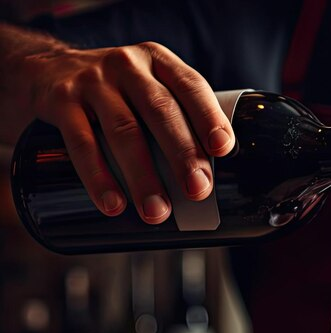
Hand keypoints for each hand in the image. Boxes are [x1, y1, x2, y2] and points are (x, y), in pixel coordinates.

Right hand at [14, 41, 234, 222]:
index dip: (209, 117)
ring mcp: (92, 82)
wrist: (46, 70)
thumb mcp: (148, 88)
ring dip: (143, 176)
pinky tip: (113, 204)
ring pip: (123, 131)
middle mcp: (127, 66)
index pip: (191, 86)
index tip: (223, 149)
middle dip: (182, 153)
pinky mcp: (60, 101)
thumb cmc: (118, 92)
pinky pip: (81, 143)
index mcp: (159, 61)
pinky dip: (98, 178)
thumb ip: (176, 118)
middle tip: (198, 190)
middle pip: (160, 110)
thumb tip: (207, 179)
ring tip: (157, 211)